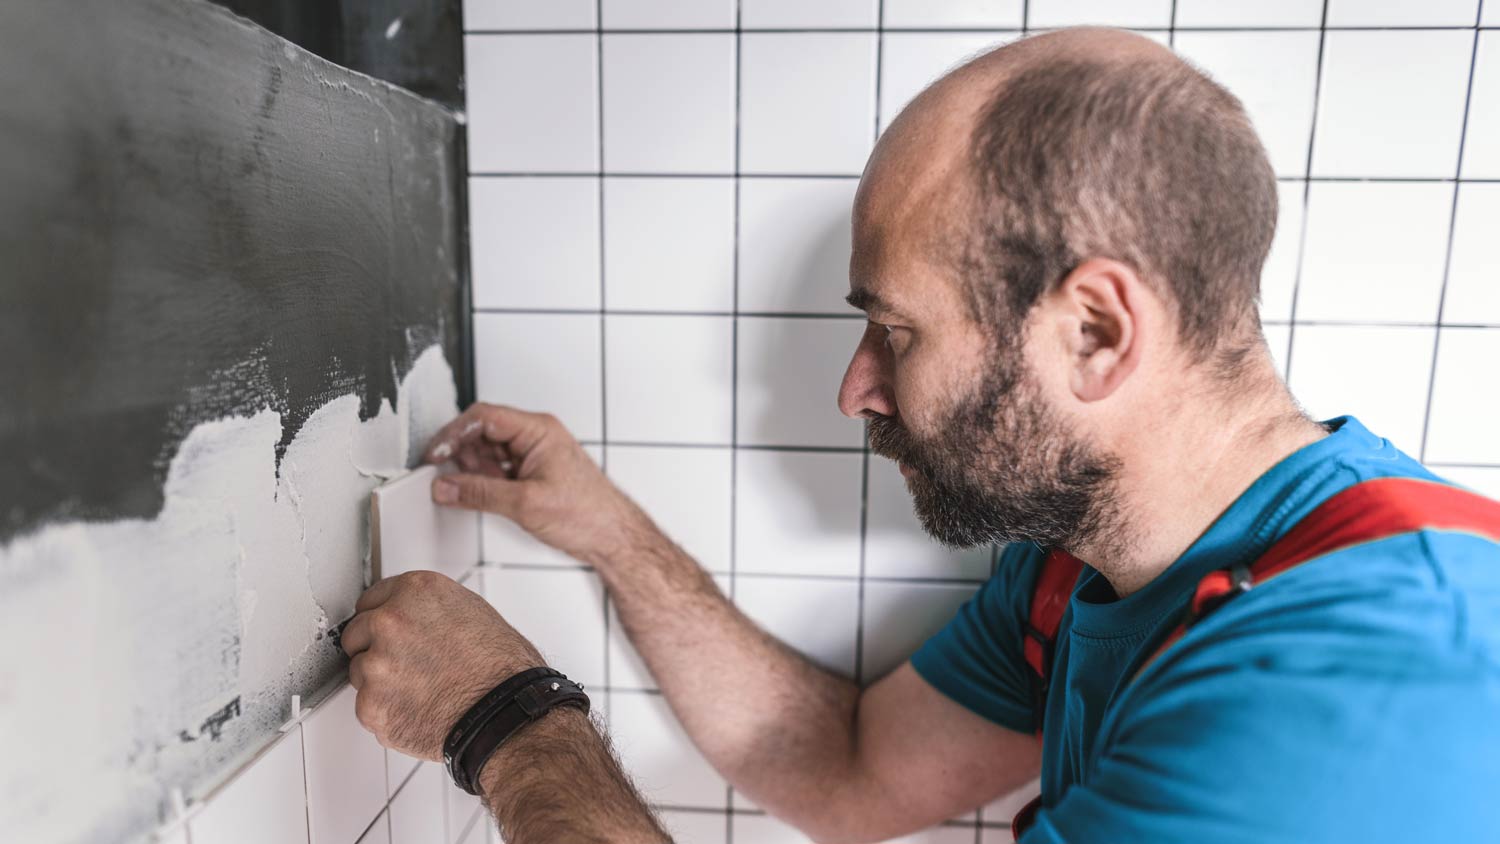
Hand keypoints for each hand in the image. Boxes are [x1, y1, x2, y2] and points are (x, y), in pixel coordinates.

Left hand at [340, 570, 543, 760]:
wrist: (506, 714)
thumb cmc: (501, 668)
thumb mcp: (472, 612)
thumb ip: (430, 610)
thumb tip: (414, 618)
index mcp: (415, 592)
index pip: (371, 599)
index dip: (384, 619)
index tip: (390, 633)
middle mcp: (389, 622)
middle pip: (356, 634)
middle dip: (375, 649)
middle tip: (408, 666)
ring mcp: (376, 664)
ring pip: (360, 672)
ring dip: (381, 682)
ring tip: (422, 690)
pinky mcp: (370, 705)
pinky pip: (368, 708)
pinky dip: (387, 713)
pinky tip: (419, 710)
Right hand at [422, 403, 650, 563]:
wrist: (613, 536)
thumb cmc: (588, 513)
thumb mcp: (526, 503)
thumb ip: (480, 493)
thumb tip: (446, 487)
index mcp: (538, 430)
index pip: (484, 417)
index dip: (453, 434)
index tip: (435, 455)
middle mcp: (536, 436)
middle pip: (483, 433)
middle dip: (463, 456)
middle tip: (449, 479)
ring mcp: (534, 454)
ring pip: (488, 453)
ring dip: (474, 472)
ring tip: (473, 493)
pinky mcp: (533, 473)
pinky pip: (498, 469)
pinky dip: (485, 482)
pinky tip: (484, 498)